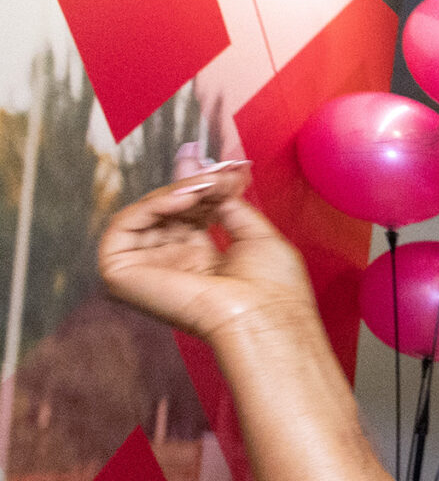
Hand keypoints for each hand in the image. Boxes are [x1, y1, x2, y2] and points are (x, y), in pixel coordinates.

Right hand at [98, 161, 319, 341]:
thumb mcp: (256, 233)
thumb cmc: (272, 288)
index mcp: (200, 261)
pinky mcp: (123, 274)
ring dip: (174, 191)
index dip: (196, 186)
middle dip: (189, 184)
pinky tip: (184, 197)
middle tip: (214, 173)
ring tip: (204, 187)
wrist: (264, 315)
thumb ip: (227, 203)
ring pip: (143, 214)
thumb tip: (209, 173)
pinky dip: (151, 204)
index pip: (185, 213)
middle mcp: (171, 265)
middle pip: (164, 210)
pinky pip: (123, 225)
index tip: (215, 166)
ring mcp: (147, 270)